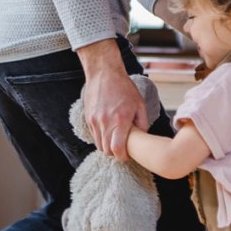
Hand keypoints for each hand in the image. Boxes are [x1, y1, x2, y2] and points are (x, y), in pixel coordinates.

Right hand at [77, 40, 147, 160]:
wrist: (104, 73)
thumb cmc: (124, 88)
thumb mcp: (139, 104)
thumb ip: (142, 123)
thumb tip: (142, 138)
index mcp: (120, 120)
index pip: (117, 149)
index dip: (123, 157)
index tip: (128, 155)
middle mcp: (105, 122)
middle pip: (107, 151)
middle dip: (115, 153)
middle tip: (123, 149)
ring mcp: (94, 121)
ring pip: (99, 145)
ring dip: (107, 147)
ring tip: (116, 140)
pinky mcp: (88, 118)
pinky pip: (94, 135)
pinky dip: (101, 138)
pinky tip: (108, 131)